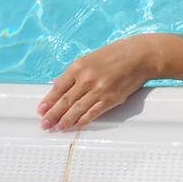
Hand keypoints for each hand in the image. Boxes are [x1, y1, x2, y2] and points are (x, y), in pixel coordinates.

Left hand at [39, 35, 162, 130]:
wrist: (141, 55)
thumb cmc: (117, 54)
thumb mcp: (92, 58)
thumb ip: (78, 73)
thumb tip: (63, 89)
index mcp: (80, 66)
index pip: (58, 87)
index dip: (48, 100)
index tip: (41, 110)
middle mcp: (87, 79)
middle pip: (65, 101)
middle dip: (52, 114)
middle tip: (44, 124)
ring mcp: (99, 90)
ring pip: (77, 109)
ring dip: (65, 120)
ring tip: (57, 128)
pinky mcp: (111, 98)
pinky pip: (93, 113)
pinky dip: (83, 121)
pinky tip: (75, 125)